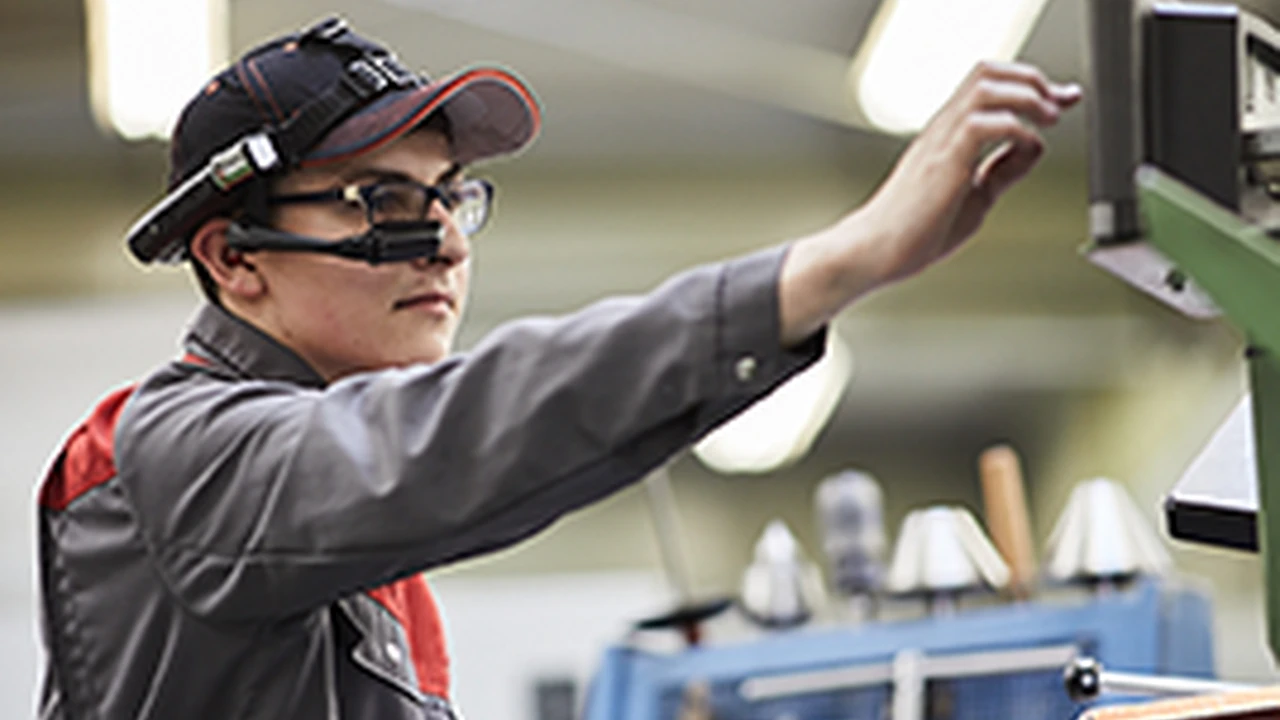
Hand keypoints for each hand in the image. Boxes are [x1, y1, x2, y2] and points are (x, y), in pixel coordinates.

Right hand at [776, 61, 1079, 345]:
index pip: (991, 86)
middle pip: (988, 72)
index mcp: (948, 135)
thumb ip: (1002, 171)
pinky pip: (982, 125)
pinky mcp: (943, 162)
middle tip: (1058, 105)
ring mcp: (940, 142)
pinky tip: (1026, 145)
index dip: (1034, 86)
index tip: (1063, 100)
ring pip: (987, 86)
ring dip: (1027, 96)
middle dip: (1032, 81)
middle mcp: (943, 130)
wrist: (875, 252)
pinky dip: (1015, 128)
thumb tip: (1033, 147)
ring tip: (1049, 117)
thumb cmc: (914, 232)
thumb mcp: (975, 196)